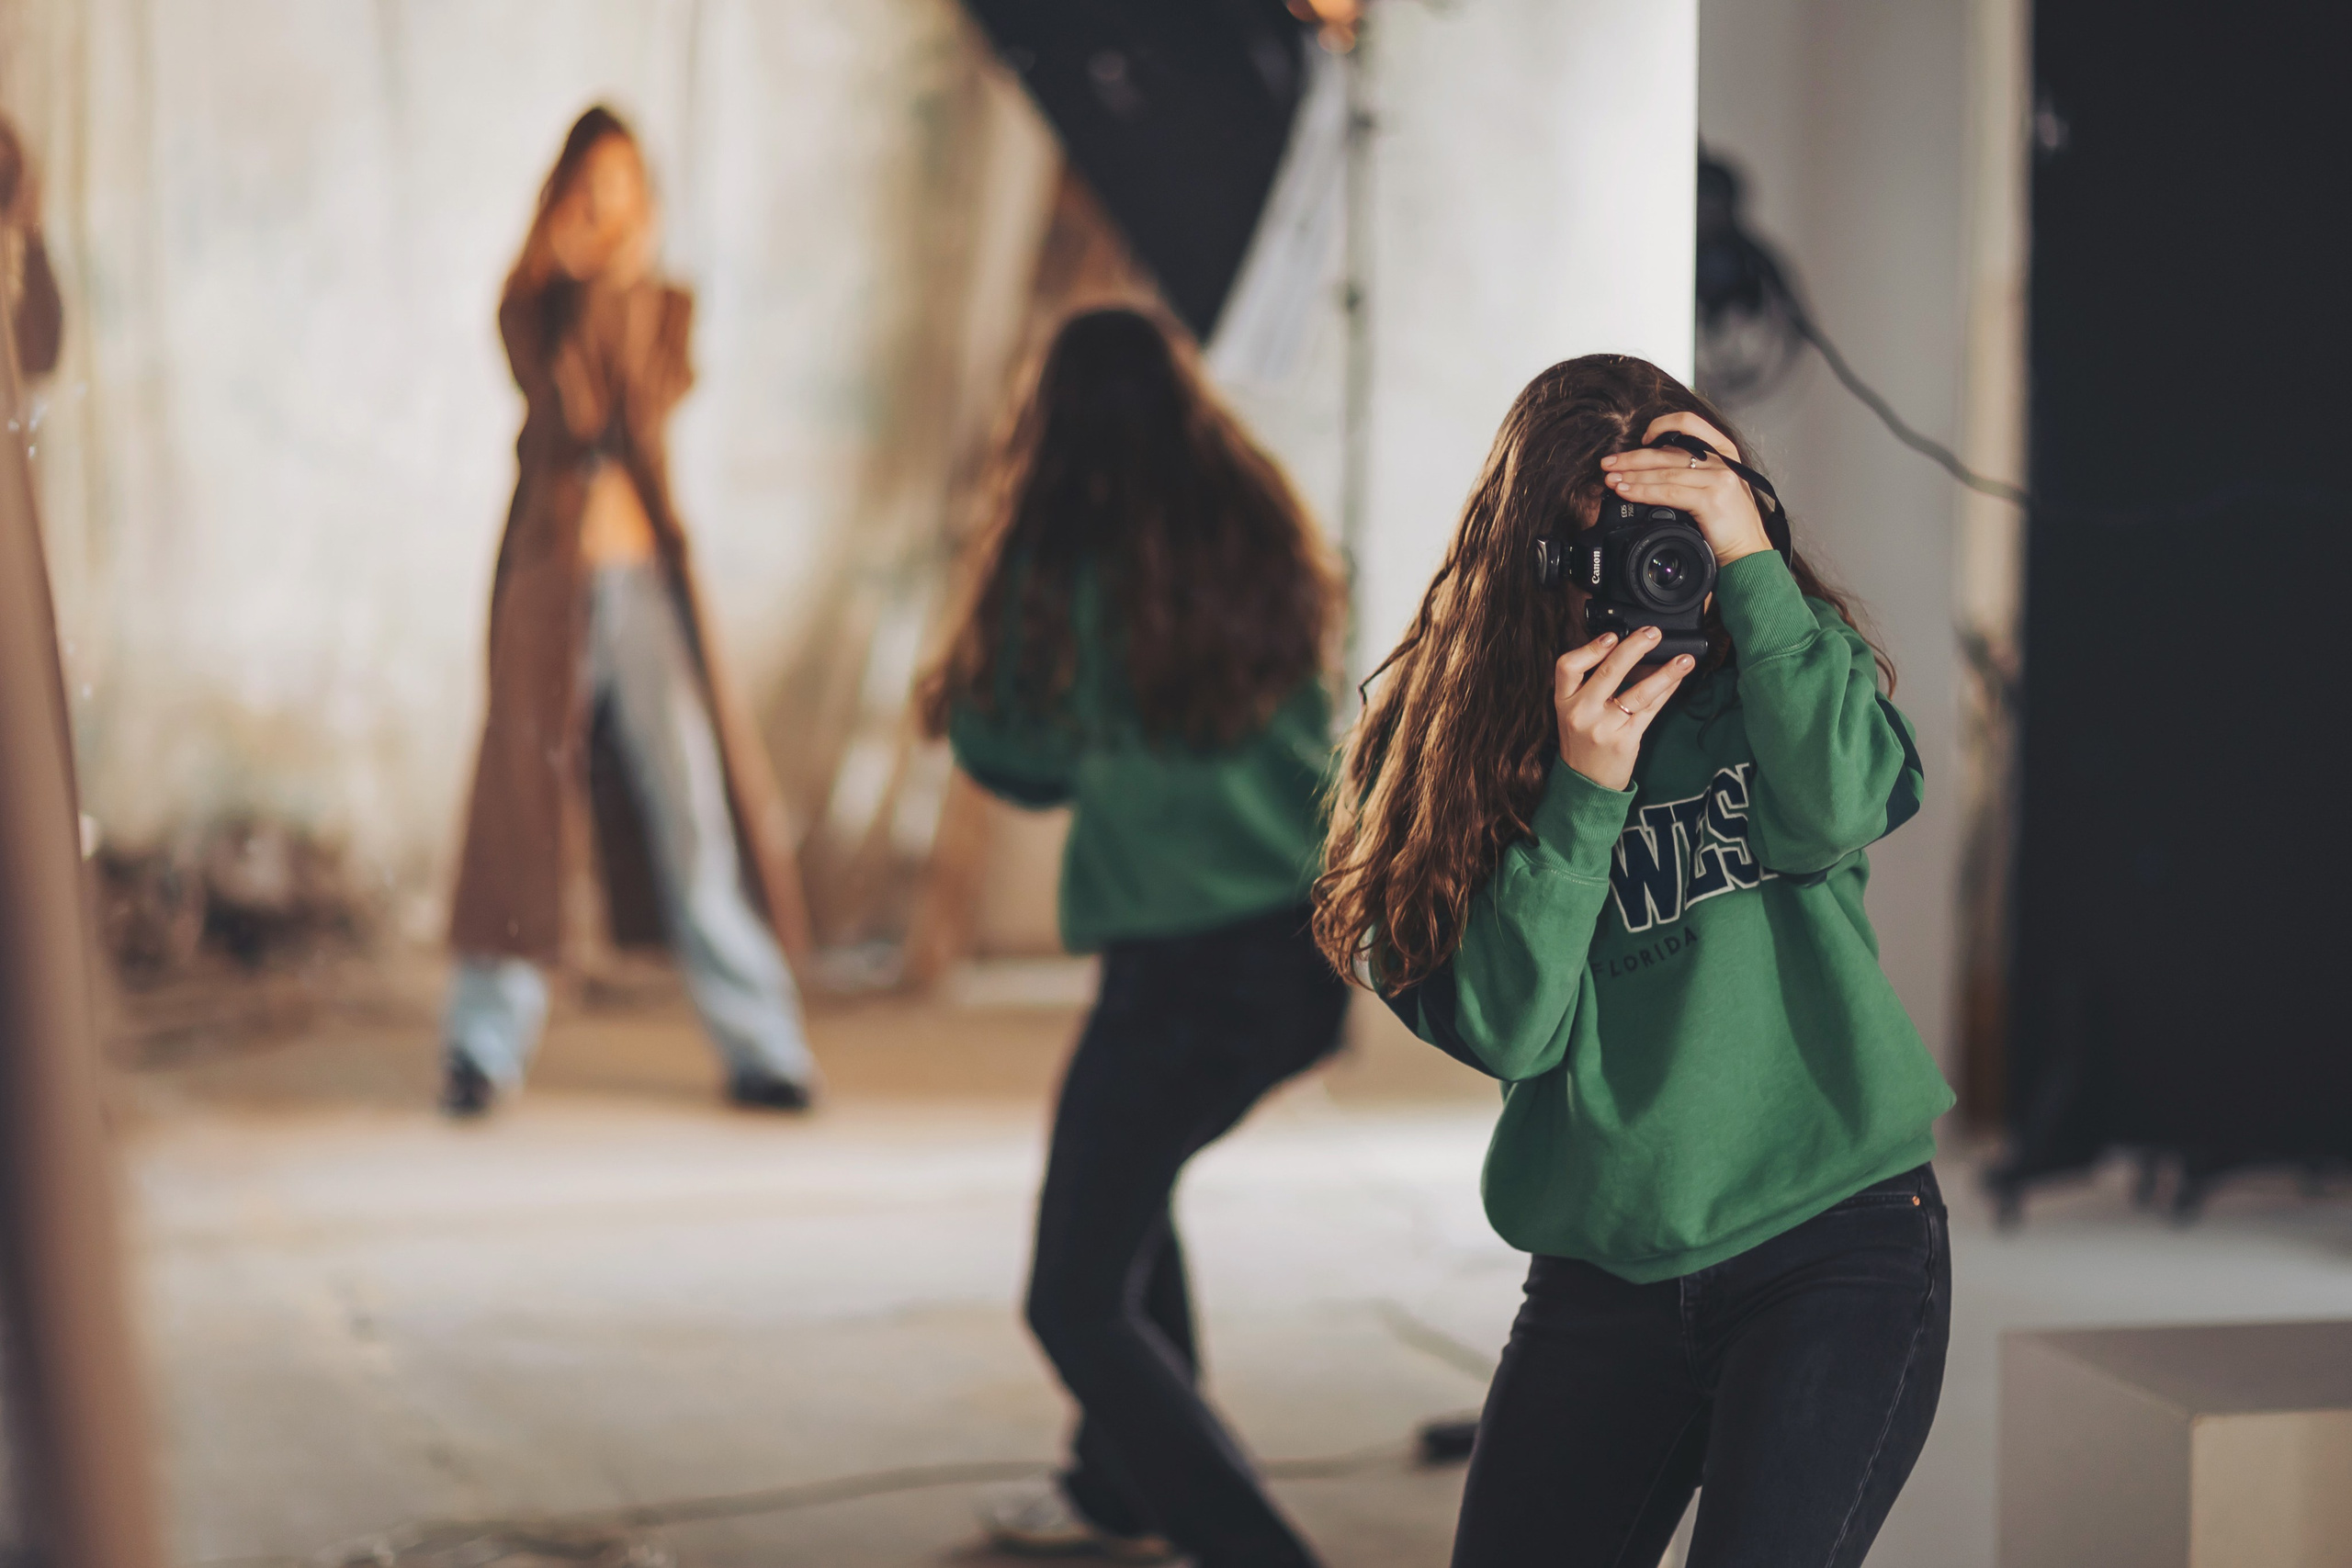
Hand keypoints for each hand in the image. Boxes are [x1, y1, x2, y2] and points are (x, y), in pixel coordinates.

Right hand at [1554, 626, 1694, 790]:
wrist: (1586, 783)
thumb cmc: (1583, 741)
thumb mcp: (1574, 712)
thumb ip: (1590, 685)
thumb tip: (1627, 650)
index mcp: (1563, 701)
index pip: (1568, 666)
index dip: (1590, 648)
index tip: (1611, 635)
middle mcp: (1580, 713)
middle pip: (1607, 673)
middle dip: (1634, 648)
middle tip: (1653, 633)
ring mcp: (1603, 728)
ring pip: (1637, 692)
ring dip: (1665, 672)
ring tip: (1684, 658)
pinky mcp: (1624, 740)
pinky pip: (1650, 710)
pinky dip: (1666, 691)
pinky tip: (1677, 679)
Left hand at [1599, 411, 1772, 565]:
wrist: (1749, 552)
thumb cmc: (1729, 525)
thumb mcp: (1716, 488)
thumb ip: (1693, 473)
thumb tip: (1652, 470)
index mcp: (1724, 452)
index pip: (1690, 423)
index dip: (1663, 425)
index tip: (1643, 438)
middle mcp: (1722, 461)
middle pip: (1668, 452)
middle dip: (1632, 458)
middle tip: (1608, 464)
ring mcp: (1718, 478)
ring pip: (1664, 472)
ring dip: (1632, 476)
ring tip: (1611, 480)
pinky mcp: (1711, 499)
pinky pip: (1668, 492)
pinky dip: (1642, 492)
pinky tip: (1626, 492)